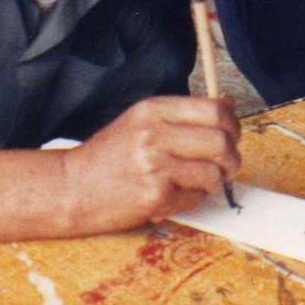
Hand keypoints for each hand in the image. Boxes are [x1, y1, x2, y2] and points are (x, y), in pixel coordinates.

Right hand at [62, 95, 240, 228]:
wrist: (71, 188)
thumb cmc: (108, 156)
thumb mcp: (140, 120)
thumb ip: (183, 114)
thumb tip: (229, 105)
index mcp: (153, 110)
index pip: (214, 111)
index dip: (233, 125)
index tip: (232, 135)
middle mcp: (155, 135)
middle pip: (221, 142)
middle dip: (231, 158)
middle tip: (224, 165)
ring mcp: (156, 166)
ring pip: (214, 173)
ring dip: (212, 181)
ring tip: (194, 182)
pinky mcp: (155, 196)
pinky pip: (196, 198)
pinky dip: (193, 199)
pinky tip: (174, 194)